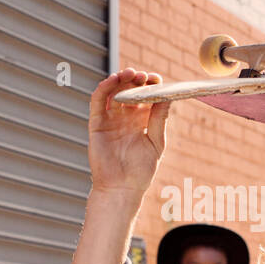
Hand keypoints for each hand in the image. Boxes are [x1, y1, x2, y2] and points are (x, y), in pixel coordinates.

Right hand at [87, 68, 167, 195]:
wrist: (122, 189)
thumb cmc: (141, 171)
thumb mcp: (156, 142)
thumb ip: (160, 119)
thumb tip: (168, 96)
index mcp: (142, 120)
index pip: (146, 95)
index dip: (151, 85)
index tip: (157, 80)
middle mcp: (126, 117)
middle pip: (130, 90)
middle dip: (136, 80)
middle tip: (143, 76)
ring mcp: (111, 119)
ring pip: (114, 92)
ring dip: (121, 80)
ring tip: (130, 74)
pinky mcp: (97, 123)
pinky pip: (98, 102)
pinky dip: (103, 89)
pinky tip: (112, 81)